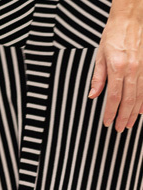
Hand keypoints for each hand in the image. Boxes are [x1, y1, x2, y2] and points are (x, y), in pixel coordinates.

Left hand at [90, 13, 142, 130]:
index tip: (107, 123)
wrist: (131, 20)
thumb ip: (97, 78)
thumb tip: (93, 96)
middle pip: (129, 100)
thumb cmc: (113, 36)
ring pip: (141, 96)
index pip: (114, 97)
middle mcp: (134, 69)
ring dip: (135, 112)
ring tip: (130, 123)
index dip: (110, 113)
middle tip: (120, 129)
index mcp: (118, 68)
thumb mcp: (99, 56)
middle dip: (124, 117)